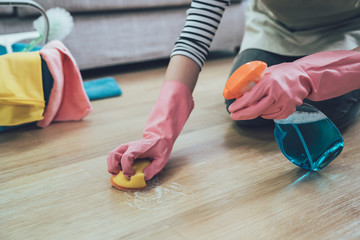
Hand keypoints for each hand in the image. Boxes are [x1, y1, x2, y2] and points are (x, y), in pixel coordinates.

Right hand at [107, 80, 193, 180]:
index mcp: (138, 148)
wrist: (158, 138)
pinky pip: (113, 156)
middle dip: (113, 167)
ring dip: (112, 166)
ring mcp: (124, 147)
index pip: (126, 157)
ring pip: (111, 155)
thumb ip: (153, 169)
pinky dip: (113, 164)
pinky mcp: (123, 150)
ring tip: (119, 173)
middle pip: (113, 155)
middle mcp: (128, 146)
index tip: (130, 176)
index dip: (126, 169)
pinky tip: (121, 170)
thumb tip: (143, 178)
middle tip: (121, 175)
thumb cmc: (160, 149)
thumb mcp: (161, 160)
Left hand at [229, 50, 359, 119]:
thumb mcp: (267, 72)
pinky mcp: (290, 109)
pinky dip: (267, 114)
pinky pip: (273, 116)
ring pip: (264, 114)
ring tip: (254, 106)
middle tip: (234, 116)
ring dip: (256, 112)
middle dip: (242, 114)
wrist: (304, 77)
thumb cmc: (283, 73)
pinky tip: (266, 108)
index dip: (239, 105)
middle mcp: (277, 93)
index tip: (231, 109)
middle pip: (255, 110)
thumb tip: (239, 92)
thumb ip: (255, 82)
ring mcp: (285, 102)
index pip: (250, 98)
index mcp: (269, 82)